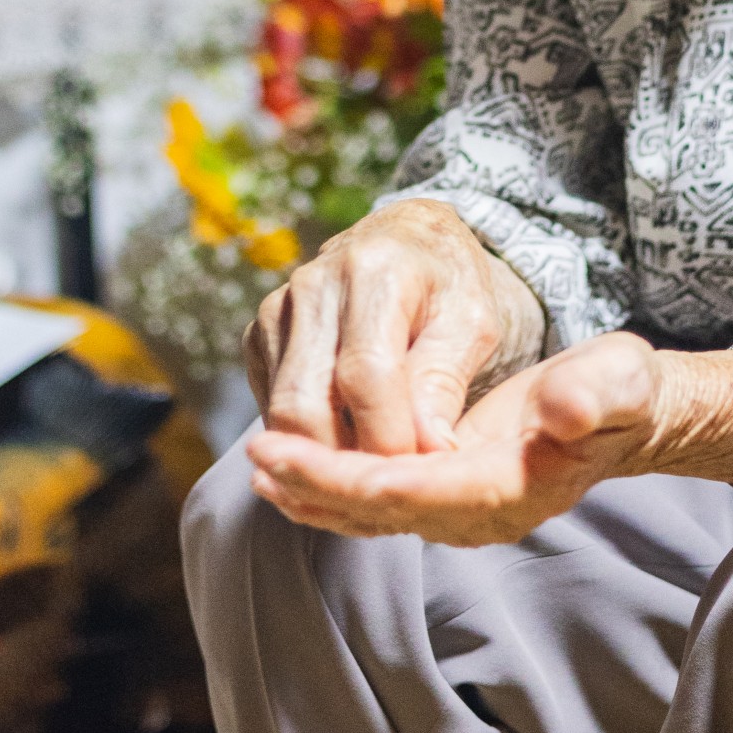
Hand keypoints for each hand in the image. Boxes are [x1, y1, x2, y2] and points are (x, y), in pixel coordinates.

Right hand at [244, 198, 545, 454]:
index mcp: (375, 270)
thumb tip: (428, 450)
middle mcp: (313, 285)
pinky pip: (269, 408)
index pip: (365, 374)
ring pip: (279, 415)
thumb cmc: (448, 284)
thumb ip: (445, 380)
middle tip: (389, 492)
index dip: (386, 438)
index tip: (416, 475)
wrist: (406, 239)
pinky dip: (304, 442)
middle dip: (344, 463)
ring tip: (371, 479)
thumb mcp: (472, 322)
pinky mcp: (259, 334)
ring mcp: (277, 309)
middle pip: (304, 404)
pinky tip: (346, 447)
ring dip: (322, 461)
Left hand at [249, 332, 660, 543]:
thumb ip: (595, 395)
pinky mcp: (443, 494)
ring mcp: (458, 510)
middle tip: (257, 454)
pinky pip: (375, 502)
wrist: (623, 416)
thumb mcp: (618, 380)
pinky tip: (292, 470)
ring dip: (313, 491)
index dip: (355, 477)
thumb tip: (562, 408)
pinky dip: (329, 489)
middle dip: (316, 484)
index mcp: (512, 489)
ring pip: (369, 513)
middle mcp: (477, 513)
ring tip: (258, 463)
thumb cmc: (618, 392)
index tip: (299, 455)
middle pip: (381, 510)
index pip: (419, 492)